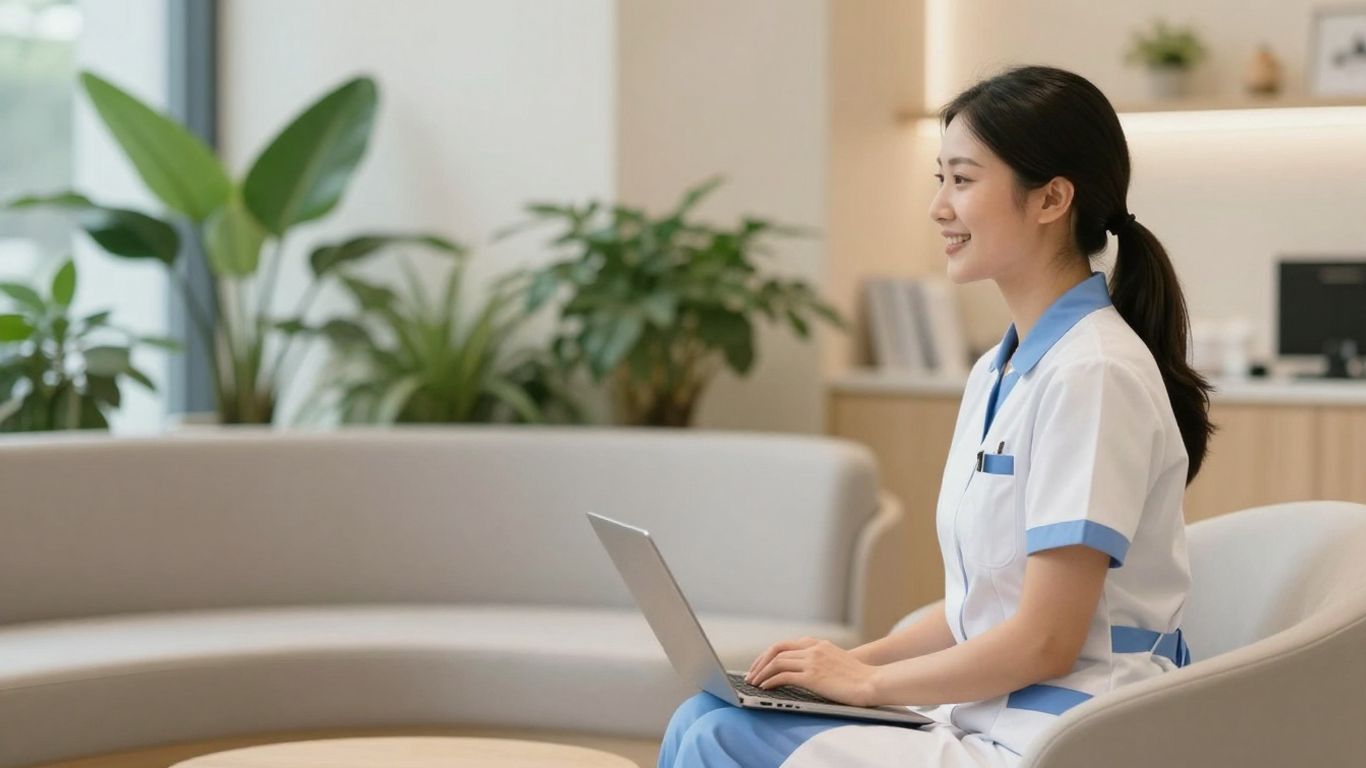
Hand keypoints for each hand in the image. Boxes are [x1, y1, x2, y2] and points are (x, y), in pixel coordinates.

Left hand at [745, 636, 878, 707]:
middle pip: (776, 649)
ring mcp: (812, 661)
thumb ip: (819, 660)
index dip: (769, 655)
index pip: (785, 645)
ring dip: (761, 673)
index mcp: (818, 644)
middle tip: (751, 675)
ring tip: (754, 683)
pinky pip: (783, 675)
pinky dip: (770, 681)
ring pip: (777, 662)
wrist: (873, 682)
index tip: (761, 665)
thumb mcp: (836, 661)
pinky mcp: (812, 676)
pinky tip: (765, 688)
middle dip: (760, 662)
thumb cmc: (858, 678)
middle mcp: (813, 649)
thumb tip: (803, 671)